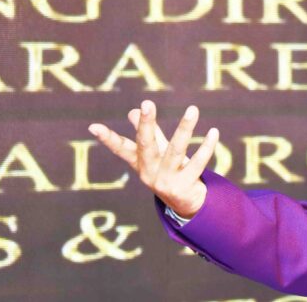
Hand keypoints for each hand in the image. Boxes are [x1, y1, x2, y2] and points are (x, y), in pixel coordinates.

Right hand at [88, 100, 218, 218]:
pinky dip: (207, 147)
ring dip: (184, 129)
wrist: (185, 203)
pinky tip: (213, 132)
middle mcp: (150, 172)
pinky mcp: (184, 185)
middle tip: (147, 103)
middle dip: (146, 124)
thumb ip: (149, 133)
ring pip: (176, 151)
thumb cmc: (168, 171)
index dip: (108, 138)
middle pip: (146, 145)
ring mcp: (166, 180)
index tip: (93, 127)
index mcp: (140, 163)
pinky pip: (198, 162)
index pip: (121, 148)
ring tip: (192, 109)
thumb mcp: (156, 154)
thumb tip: (134, 110)